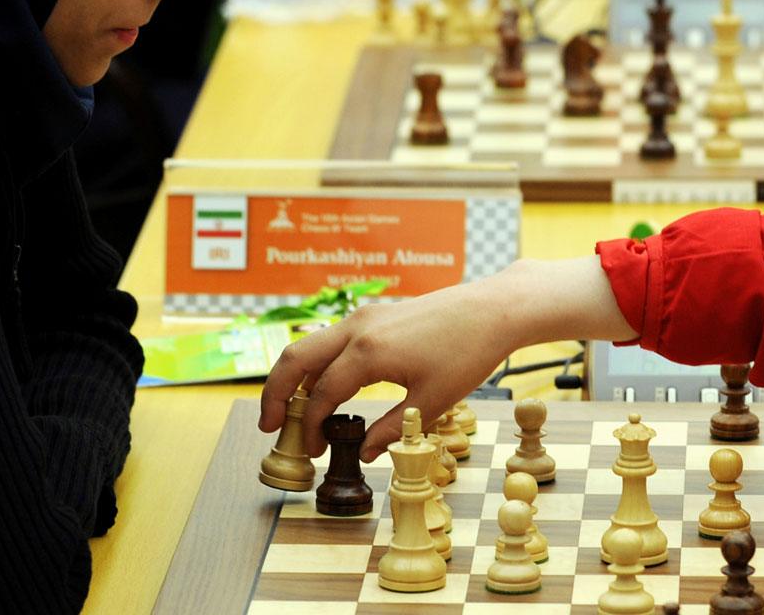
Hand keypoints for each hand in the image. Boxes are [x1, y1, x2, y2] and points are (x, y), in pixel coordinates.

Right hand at [259, 277, 517, 459]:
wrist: (493, 309)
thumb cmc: (468, 353)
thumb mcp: (431, 401)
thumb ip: (392, 429)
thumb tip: (363, 453)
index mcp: (368, 352)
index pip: (322, 396)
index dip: (312, 429)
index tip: (315, 452)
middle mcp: (357, 328)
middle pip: (295, 360)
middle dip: (276, 395)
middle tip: (269, 427)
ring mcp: (364, 317)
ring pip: (309, 346)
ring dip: (294, 378)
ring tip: (290, 411)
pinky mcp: (374, 315)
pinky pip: (331, 340)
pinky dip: (316, 364)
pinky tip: (323, 388)